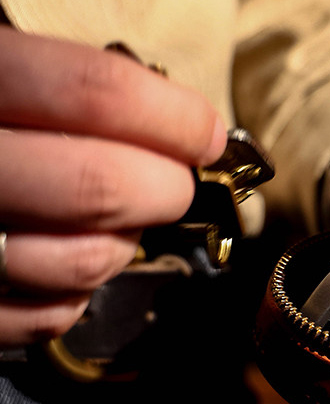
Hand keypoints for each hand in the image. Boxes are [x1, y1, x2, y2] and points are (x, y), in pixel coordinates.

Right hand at [0, 28, 225, 347]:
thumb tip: (176, 119)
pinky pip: (49, 316)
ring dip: (125, 243)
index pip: (94, 94)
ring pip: (84, 260)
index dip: (174, 117)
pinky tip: (69, 256)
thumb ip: (65, 88)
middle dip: (166, 188)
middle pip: (100, 186)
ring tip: (117, 221)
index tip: (207, 134)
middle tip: (175, 182)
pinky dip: (79, 293)